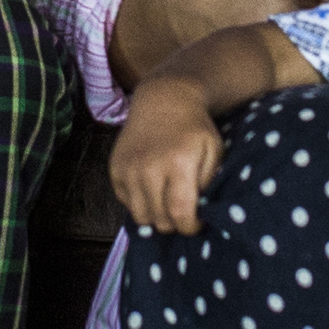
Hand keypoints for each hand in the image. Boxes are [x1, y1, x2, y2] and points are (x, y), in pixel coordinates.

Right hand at [110, 91, 226, 235]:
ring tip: (166, 203)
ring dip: (155, 217)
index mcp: (178, 165)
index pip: (180, 215)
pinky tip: (151, 188)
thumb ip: (209, 183)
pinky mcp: (115, 169)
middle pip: (160, 220)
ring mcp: (129, 170)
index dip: (190, 227)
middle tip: (182, 212)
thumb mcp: (213, 150)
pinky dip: (139, 202)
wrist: (163, 101)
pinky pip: (126, 202)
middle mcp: (149, 169)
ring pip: (140, 217)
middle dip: (174, 223)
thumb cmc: (193, 128)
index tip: (196, 224)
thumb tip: (199, 213)